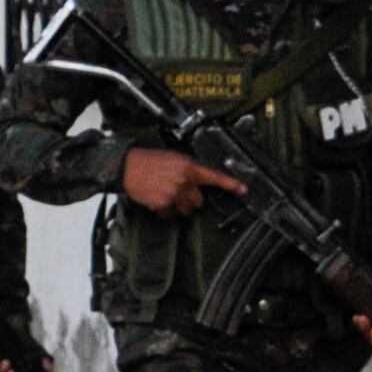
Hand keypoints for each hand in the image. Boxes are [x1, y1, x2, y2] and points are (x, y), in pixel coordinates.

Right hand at [122, 146, 244, 216]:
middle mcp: (184, 181)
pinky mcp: (163, 204)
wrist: (127, 166)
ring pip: (186, 209)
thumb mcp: (173, 158)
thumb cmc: (149, 161)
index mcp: (188, 167)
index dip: (230, 184)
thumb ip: (189, 169)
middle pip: (198, 200)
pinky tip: (157, 197)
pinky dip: (165, 208)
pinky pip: (170, 213)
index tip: (243, 190)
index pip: (214, 177)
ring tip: (165, 193)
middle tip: (177, 190)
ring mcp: (174, 194)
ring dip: (179, 205)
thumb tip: (199, 179)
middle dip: (190, 198)